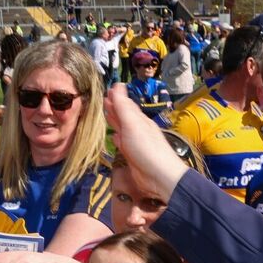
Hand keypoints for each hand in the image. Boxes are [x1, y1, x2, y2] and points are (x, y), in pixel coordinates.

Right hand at [103, 85, 186, 200]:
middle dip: (114, 107)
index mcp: (139, 120)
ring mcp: (135, 143)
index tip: (107, 89)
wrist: (159, 177)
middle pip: (124, 115)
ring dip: (114, 121)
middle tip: (103, 99)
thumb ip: (123, 106)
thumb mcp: (133, 124)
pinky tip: (114, 137)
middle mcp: (137, 129)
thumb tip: (118, 85)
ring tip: (106, 114)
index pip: (126, 104)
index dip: (116, 97)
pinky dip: (117, 138)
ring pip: (122, 128)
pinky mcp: (132, 156)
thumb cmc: (146, 148)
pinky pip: (122, 143)